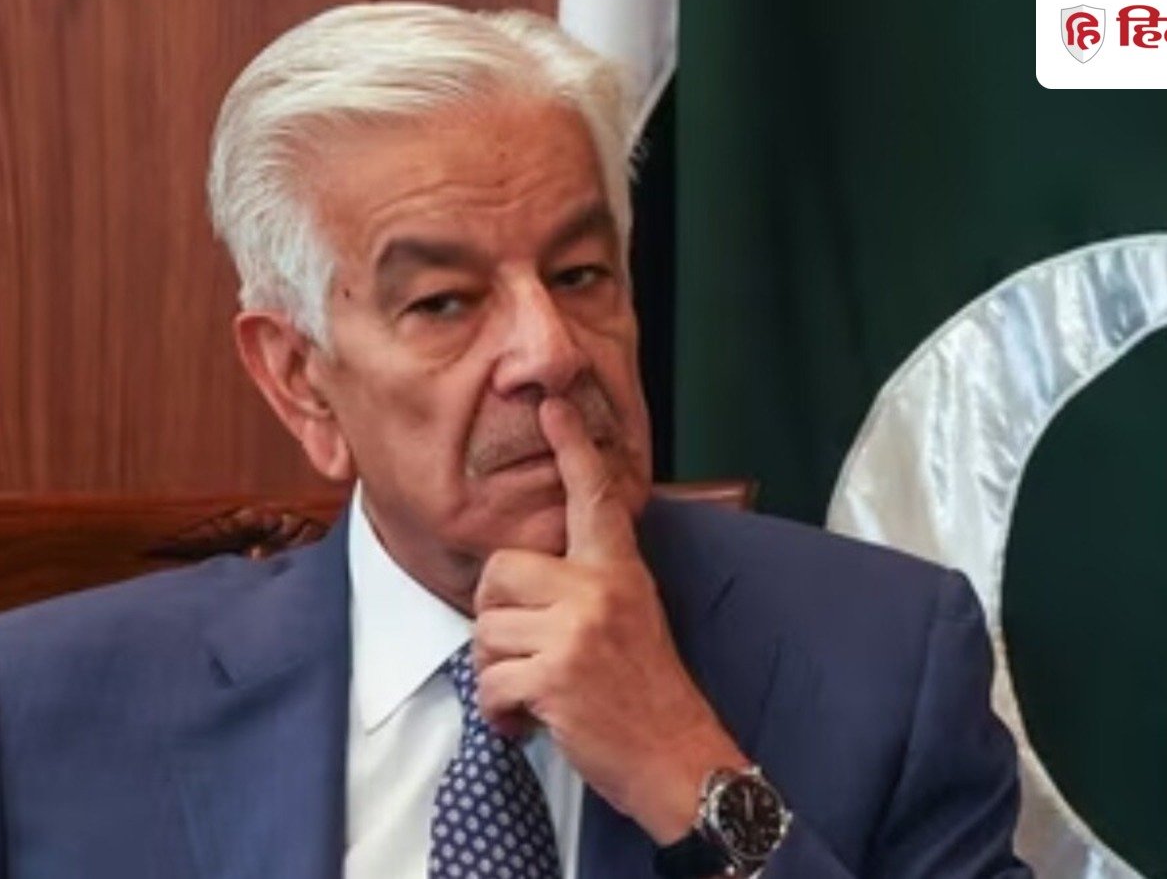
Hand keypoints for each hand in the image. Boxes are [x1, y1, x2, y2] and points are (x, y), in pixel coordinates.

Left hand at [472, 397, 747, 843]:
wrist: (681, 760)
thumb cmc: (650, 694)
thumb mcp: (634, 618)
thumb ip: (592, 585)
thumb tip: (531, 576)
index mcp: (620, 571)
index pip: (595, 498)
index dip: (572, 448)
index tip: (552, 406)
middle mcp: (599, 590)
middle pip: (499, 573)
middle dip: (496, 620)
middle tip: (528, 654)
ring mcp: (577, 632)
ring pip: (486, 633)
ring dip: (499, 675)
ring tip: (538, 693)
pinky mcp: (556, 677)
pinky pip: (489, 683)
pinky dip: (501, 715)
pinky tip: (532, 723)